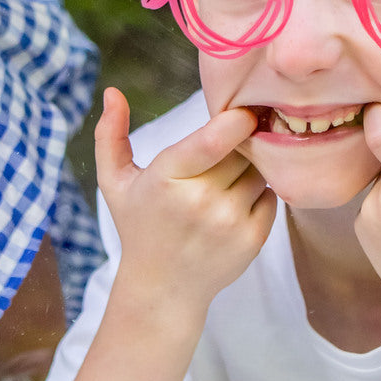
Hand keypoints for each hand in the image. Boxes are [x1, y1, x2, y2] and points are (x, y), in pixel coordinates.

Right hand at [95, 87, 276, 306]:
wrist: (162, 287)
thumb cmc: (138, 225)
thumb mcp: (114, 181)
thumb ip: (109, 134)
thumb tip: (112, 92)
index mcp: (166, 179)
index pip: (212, 140)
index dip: (235, 121)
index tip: (242, 112)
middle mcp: (200, 202)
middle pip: (241, 150)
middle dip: (238, 144)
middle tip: (223, 153)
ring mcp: (229, 223)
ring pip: (260, 172)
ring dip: (250, 170)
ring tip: (224, 183)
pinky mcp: (252, 240)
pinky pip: (272, 197)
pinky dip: (259, 194)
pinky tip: (236, 204)